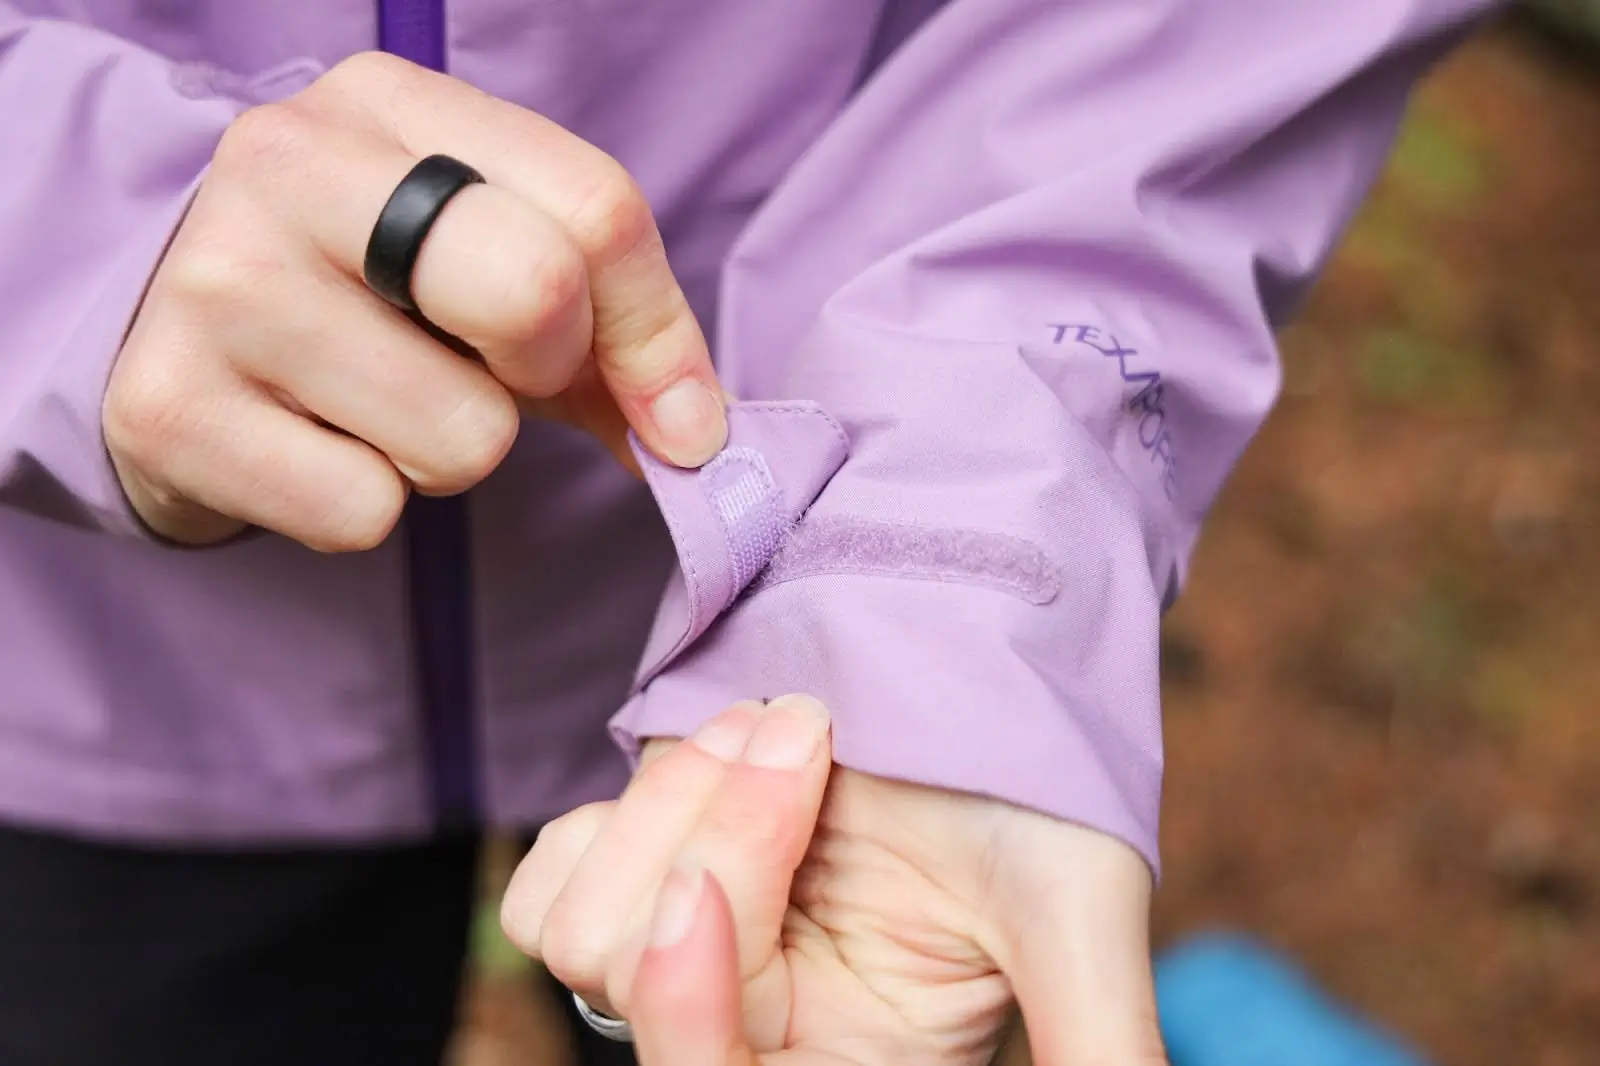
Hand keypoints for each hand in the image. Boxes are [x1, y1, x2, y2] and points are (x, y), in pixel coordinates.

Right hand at [105, 51, 725, 549]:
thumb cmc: (364, 297)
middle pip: (533, 291)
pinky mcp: (168, 407)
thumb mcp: (486, 265)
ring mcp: (219, 282)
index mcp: (391, 104)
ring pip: (459, 436)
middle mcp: (291, 165)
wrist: (161, 330)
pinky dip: (363, 505)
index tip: (675, 417)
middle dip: (545, 372)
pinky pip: (364, 513)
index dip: (658, 335)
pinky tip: (311, 445)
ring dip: (447, 451)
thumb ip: (610, 331)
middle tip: (493, 377)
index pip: (598, 209)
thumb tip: (700, 438)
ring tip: (378, 404)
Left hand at [503, 696, 1167, 1065]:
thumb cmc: (1041, 782)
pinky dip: (616, 811)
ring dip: (673, 800)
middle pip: (637, 990)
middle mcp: (760, 1024)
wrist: (975, 653)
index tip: (698, 896)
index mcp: (848, 1060)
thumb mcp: (1076, 920)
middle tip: (804, 732)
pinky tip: (715, 752)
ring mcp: (692, 949)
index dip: (687, 1014)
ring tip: (777, 727)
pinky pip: (547, 886)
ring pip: (580, 933)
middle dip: (713, 844)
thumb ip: (1098, 1052)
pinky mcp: (640, 875)